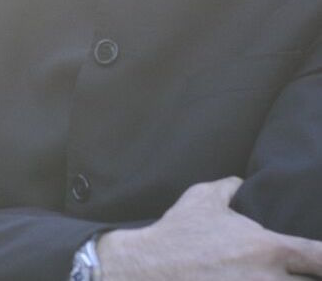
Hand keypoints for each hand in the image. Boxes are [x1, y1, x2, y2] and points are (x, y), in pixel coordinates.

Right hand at [98, 177, 321, 279]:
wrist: (148, 268)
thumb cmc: (177, 234)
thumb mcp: (202, 199)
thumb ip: (230, 188)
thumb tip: (240, 182)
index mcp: (269, 250)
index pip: (321, 257)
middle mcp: (269, 280)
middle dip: (307, 277)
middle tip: (295, 271)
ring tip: (265, 276)